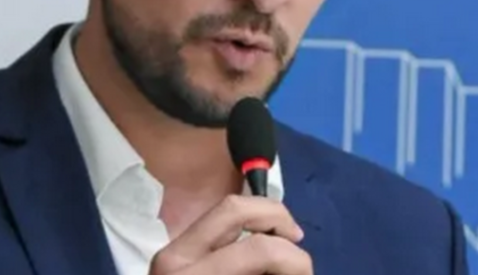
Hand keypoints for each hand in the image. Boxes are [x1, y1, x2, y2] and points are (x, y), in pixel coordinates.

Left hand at [149, 194, 312, 274]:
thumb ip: (261, 274)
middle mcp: (176, 255)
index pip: (257, 249)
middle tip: (297, 242)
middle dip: (277, 218)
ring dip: (262, 222)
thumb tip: (295, 267)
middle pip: (235, 209)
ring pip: (226, 211)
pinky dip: (245, 232)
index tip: (305, 274)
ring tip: (282, 246)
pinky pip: (218, 227)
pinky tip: (260, 252)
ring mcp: (172, 251)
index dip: (293, 260)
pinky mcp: (175, 252)